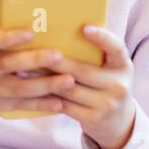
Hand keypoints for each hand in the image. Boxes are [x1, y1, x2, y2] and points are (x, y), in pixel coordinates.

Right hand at [0, 28, 75, 114]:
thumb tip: (35, 30)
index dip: (8, 37)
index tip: (30, 31)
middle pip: (6, 66)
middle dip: (33, 61)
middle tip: (58, 55)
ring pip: (16, 90)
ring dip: (44, 86)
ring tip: (68, 81)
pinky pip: (18, 106)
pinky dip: (39, 104)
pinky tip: (58, 102)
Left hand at [44, 24, 137, 148]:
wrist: (117, 121)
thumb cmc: (106, 84)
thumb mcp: (110, 69)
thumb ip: (95, 53)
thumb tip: (62, 31)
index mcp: (123, 66)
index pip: (117, 48)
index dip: (102, 37)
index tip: (85, 27)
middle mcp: (119, 85)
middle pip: (83, 71)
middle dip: (56, 62)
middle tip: (34, 51)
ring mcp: (108, 104)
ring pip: (69, 88)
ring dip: (45, 79)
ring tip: (25, 69)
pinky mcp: (94, 119)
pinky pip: (65, 105)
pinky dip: (47, 96)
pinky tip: (32, 89)